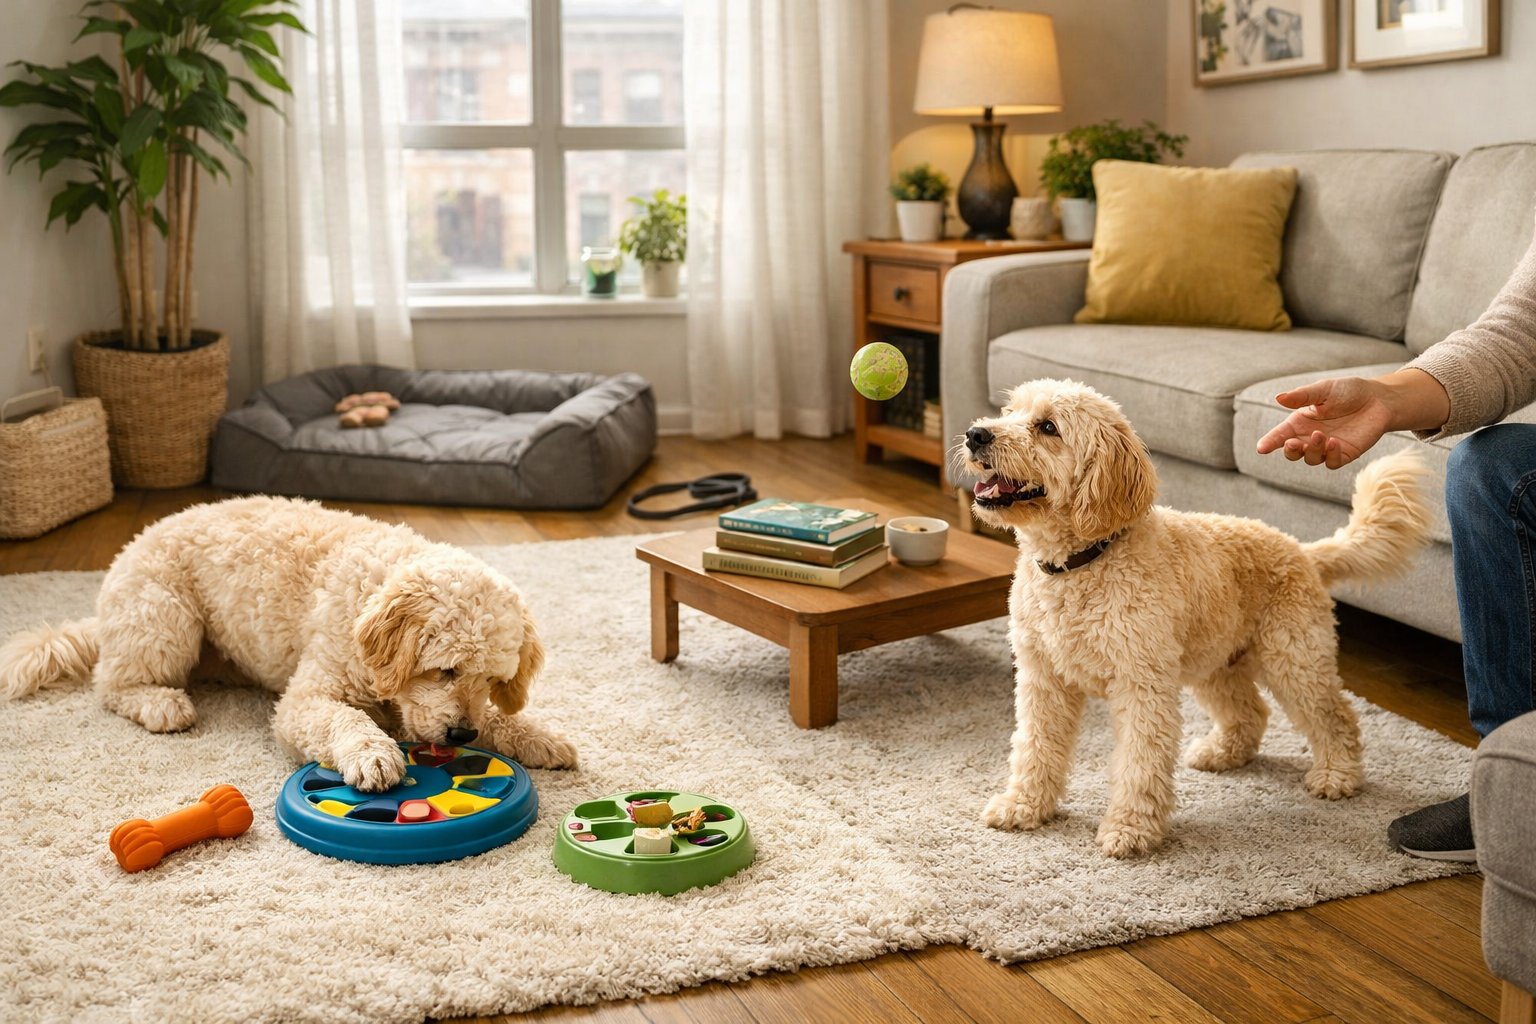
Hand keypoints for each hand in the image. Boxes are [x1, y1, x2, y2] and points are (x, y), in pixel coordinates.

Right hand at [1255, 377, 1393, 469]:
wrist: (1379, 399)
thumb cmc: (1349, 391)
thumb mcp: (1323, 389)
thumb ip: (1302, 396)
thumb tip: (1278, 398)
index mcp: (1300, 422)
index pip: (1280, 435)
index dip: (1269, 442)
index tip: (1261, 448)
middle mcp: (1310, 437)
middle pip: (1292, 453)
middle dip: (1289, 451)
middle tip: (1293, 443)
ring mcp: (1326, 447)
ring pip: (1311, 459)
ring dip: (1312, 450)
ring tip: (1322, 435)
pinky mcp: (1344, 454)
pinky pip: (1332, 463)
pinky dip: (1330, 456)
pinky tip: (1335, 443)